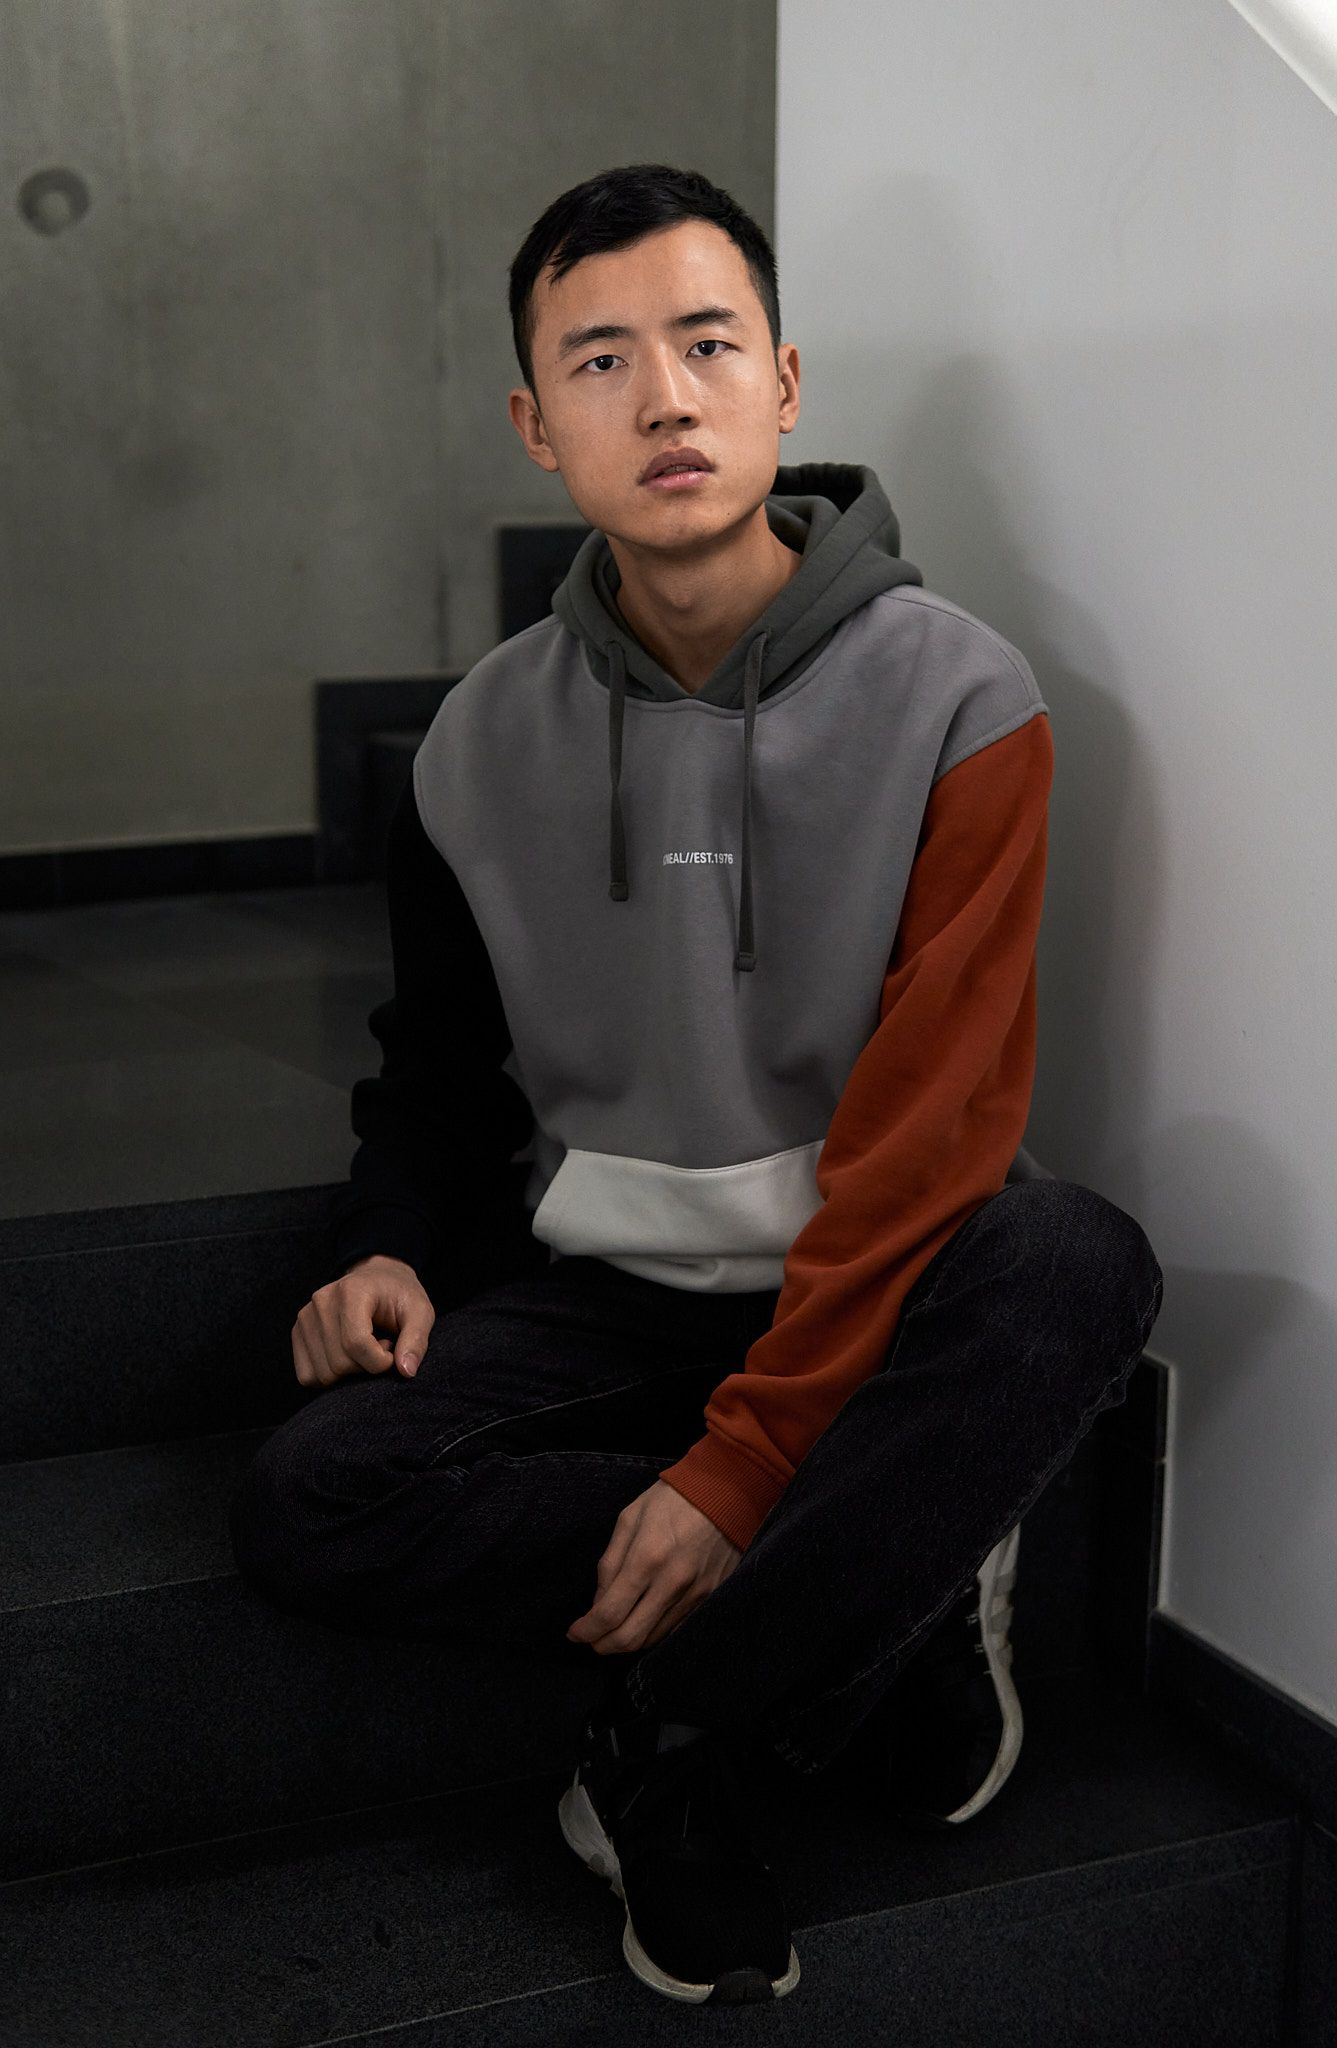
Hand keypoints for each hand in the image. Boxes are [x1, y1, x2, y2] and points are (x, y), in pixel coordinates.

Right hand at [291, 1255, 435, 1388]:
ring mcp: (305, 1317)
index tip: (393, 1354)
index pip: (356, 1344)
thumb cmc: (400, 1297)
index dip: (380, 1361)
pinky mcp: (298, 1332)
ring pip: (324, 1374)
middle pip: (339, 1363)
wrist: (377, 1279)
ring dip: (350, 1373)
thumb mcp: (421, 1312)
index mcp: (351, 1291)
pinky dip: (330, 1377)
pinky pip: (308, 1376)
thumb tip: (406, 1371)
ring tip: (366, 1349)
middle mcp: (321, 1301)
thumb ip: (417, 1340)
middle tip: (380, 1347)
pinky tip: (347, 1357)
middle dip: (367, 1367)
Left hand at [566, 1479, 742, 1654]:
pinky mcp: (710, 1596)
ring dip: (627, 1642)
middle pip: (630, 1637)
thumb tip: (598, 1602)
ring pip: (653, 1638)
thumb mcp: (629, 1519)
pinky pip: (675, 1629)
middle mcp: (672, 1582)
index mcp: (646, 1557)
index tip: (575, 1633)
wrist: (727, 1491)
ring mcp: (695, 1593)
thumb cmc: (671, 1499)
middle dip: (603, 1645)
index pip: (609, 1612)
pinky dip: (653, 1633)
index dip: (587, 1630)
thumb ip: (610, 1563)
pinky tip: (642, 1623)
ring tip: (613, 1631)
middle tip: (591, 1640)